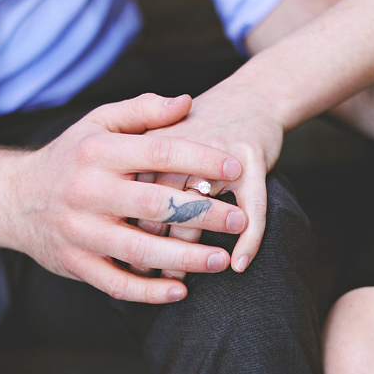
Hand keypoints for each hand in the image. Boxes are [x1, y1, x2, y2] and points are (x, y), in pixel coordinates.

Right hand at [9, 93, 246, 303]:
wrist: (12, 199)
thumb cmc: (69, 158)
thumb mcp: (97, 123)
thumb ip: (142, 111)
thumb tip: (186, 102)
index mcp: (97, 153)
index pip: (159, 153)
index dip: (202, 160)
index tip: (237, 168)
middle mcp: (87, 192)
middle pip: (155, 205)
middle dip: (203, 214)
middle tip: (239, 220)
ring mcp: (80, 232)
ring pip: (139, 250)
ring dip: (185, 258)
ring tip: (221, 261)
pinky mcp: (76, 264)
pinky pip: (116, 284)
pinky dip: (149, 292)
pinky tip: (180, 290)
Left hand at [136, 80, 285, 277]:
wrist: (251, 98)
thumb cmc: (199, 130)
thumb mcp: (159, 138)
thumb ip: (136, 172)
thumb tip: (124, 226)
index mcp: (154, 142)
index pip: (132, 190)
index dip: (126, 226)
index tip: (120, 254)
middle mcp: (184, 148)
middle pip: (162, 204)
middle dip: (154, 243)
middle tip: (148, 271)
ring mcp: (220, 155)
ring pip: (203, 210)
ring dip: (196, 249)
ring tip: (189, 275)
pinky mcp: (252, 161)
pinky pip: (253, 207)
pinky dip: (249, 238)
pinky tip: (240, 264)